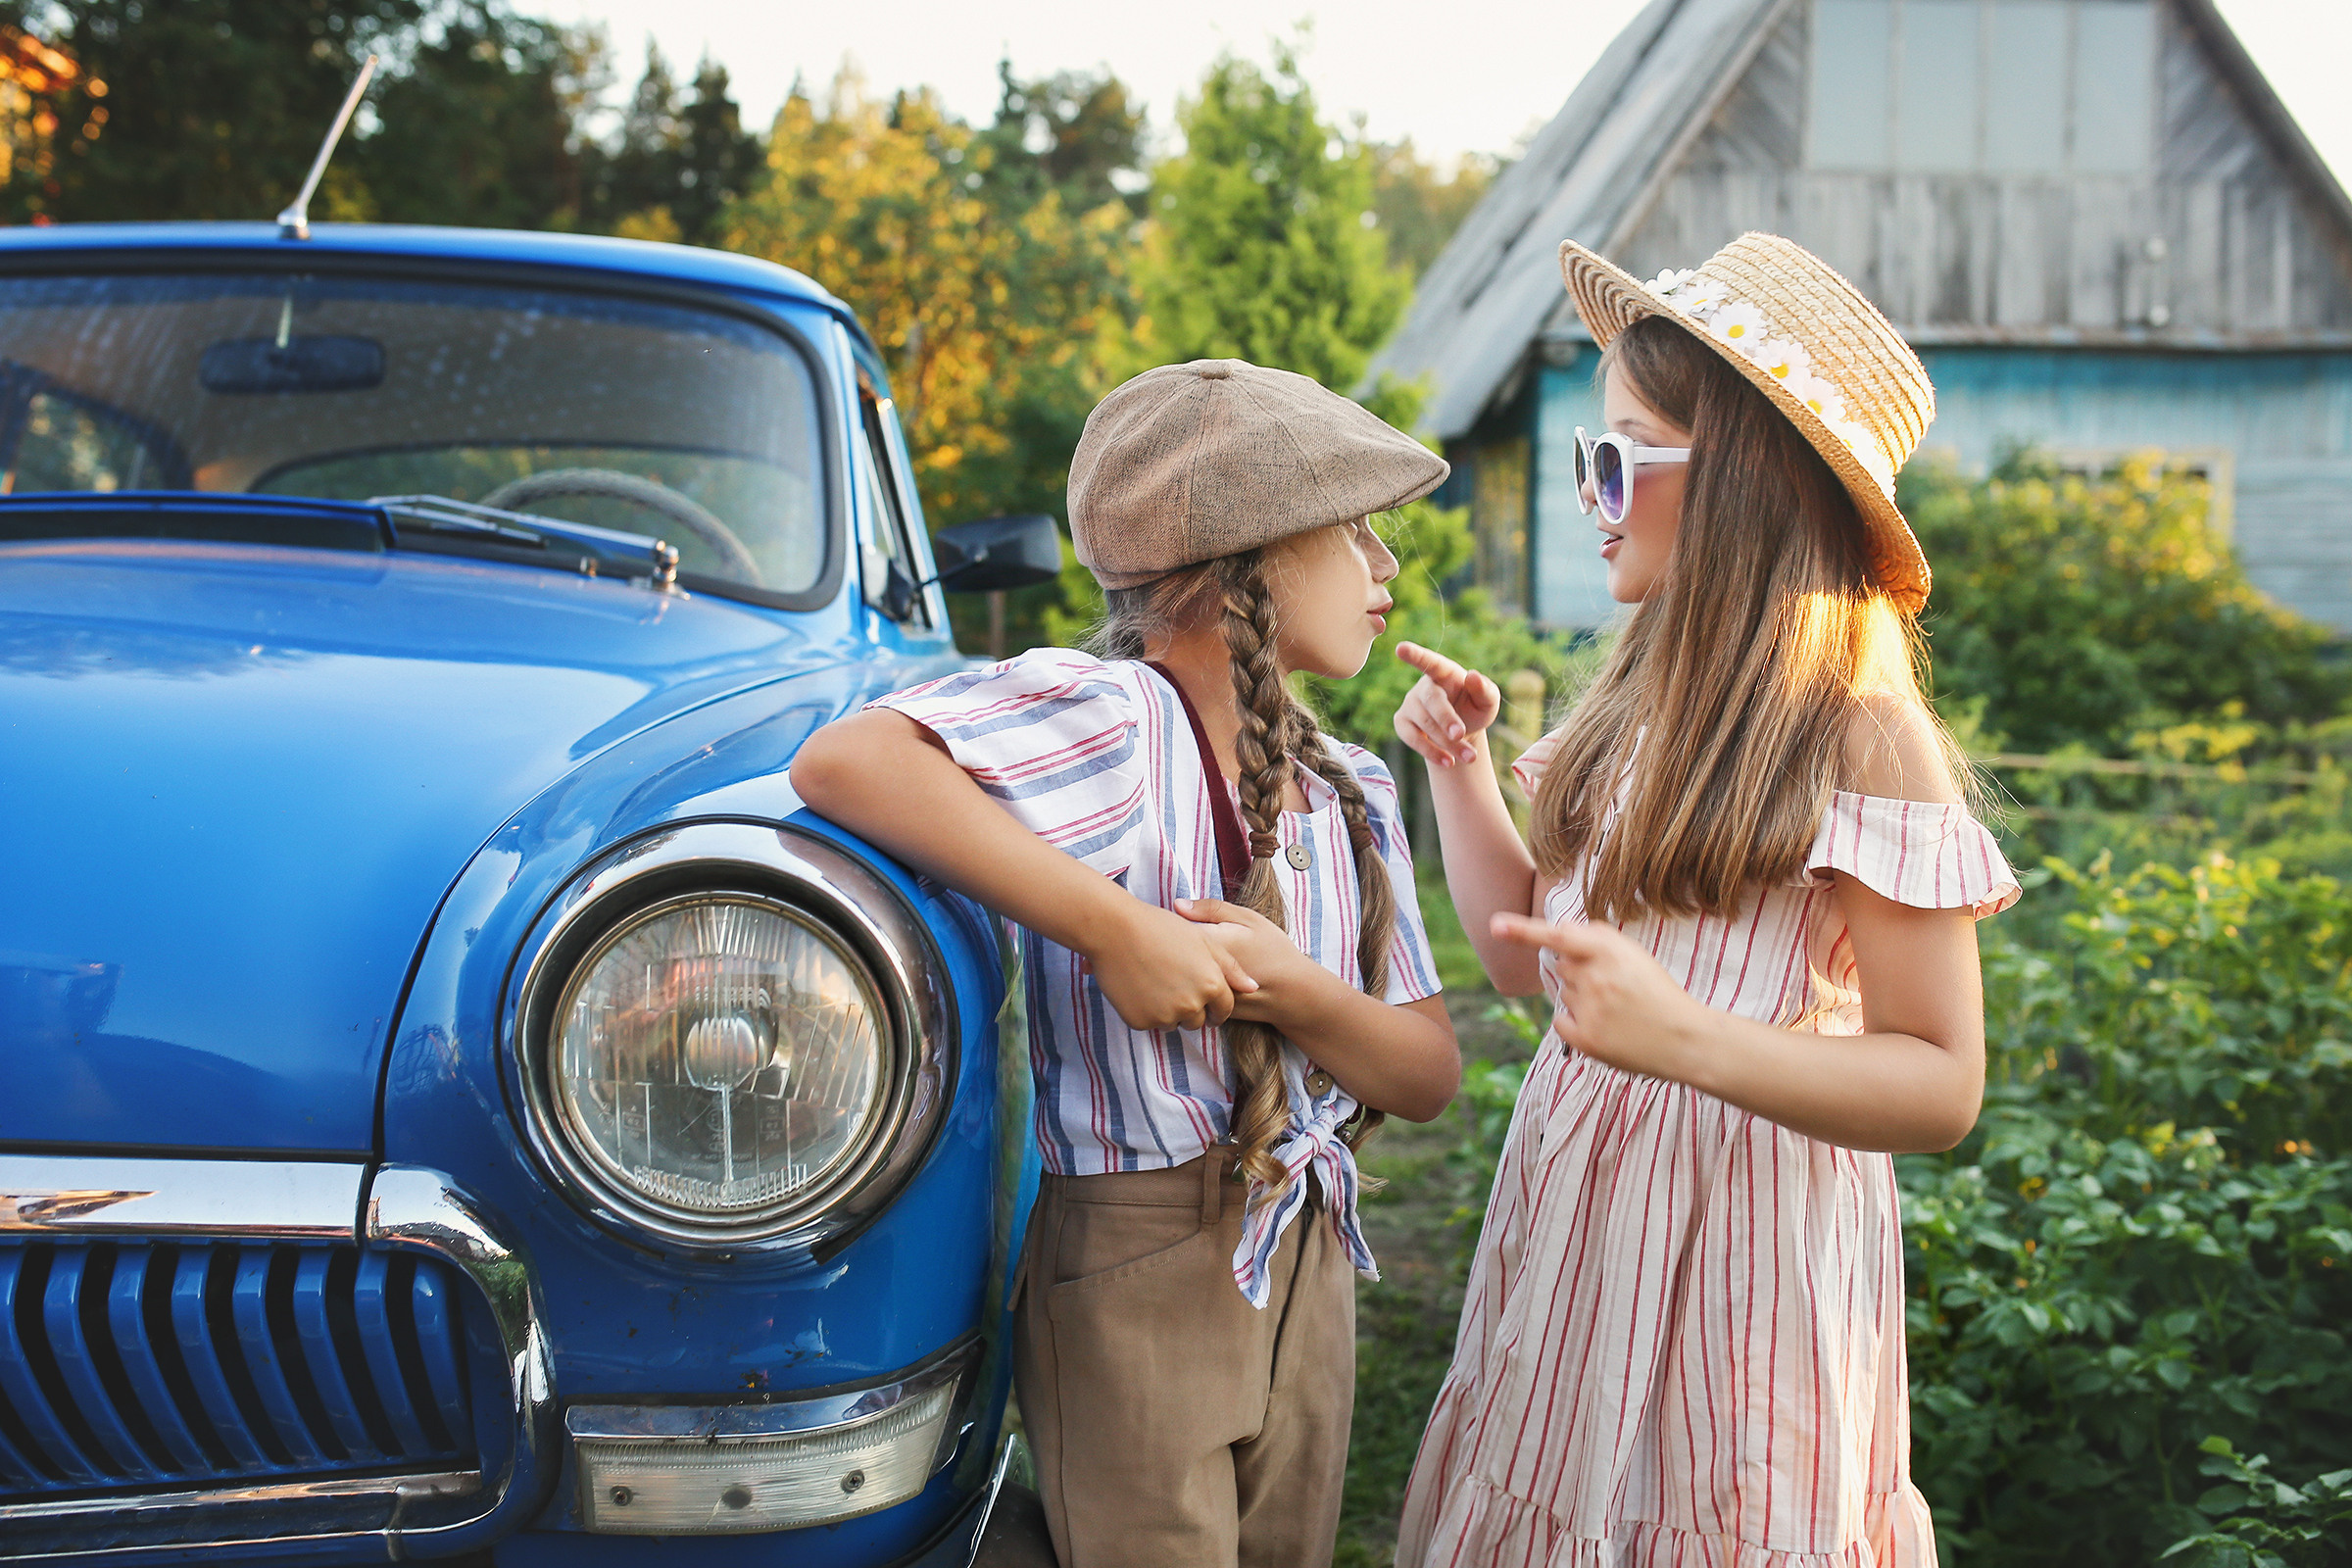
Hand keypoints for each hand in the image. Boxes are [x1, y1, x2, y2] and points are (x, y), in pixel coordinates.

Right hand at [1085, 902, 1259, 1031]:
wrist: (1114, 930)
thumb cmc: (1161, 928)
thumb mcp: (1203, 941)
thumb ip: (1231, 968)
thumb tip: (1253, 987)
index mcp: (1211, 985)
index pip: (1223, 1009)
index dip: (1217, 1006)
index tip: (1208, 1003)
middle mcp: (1191, 1006)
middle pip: (1198, 1020)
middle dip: (1191, 1007)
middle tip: (1173, 983)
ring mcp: (1165, 1016)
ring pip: (1173, 1023)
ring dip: (1168, 1010)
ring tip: (1155, 981)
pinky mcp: (1141, 1022)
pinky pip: (1150, 1023)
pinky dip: (1146, 1011)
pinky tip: (1138, 987)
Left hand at [1174, 897, 1318, 1026]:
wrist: (1293, 993)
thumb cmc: (1273, 951)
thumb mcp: (1248, 920)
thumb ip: (1211, 909)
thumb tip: (1176, 904)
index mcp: (1210, 943)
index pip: (1172, 930)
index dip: (1172, 925)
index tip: (1182, 923)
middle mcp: (1202, 971)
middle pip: (1170, 954)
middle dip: (1173, 945)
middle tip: (1189, 940)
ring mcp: (1202, 993)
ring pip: (1177, 975)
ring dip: (1179, 966)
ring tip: (1194, 959)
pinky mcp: (1206, 1009)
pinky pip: (1189, 993)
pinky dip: (1191, 983)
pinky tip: (1204, 976)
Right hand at [1393, 641, 1501, 767]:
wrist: (1461, 733)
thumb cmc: (1474, 708)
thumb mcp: (1488, 700)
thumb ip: (1485, 689)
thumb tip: (1473, 676)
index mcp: (1444, 673)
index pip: (1429, 661)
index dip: (1415, 655)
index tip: (1400, 648)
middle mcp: (1424, 686)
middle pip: (1432, 700)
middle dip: (1446, 718)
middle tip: (1460, 734)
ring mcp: (1410, 704)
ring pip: (1425, 724)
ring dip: (1449, 743)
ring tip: (1470, 757)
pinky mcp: (1402, 723)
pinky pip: (1412, 739)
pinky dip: (1433, 752)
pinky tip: (1449, 762)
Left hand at [1489, 912, 1705, 1080]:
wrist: (1686, 1039)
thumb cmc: (1657, 992)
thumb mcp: (1635, 956)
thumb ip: (1598, 940)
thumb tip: (1559, 930)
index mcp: (1610, 953)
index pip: (1560, 937)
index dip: (1524, 930)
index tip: (1495, 925)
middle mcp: (1596, 979)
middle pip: (1562, 967)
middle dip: (1580, 973)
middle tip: (1613, 988)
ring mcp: (1589, 1010)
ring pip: (1563, 994)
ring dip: (1581, 998)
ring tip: (1617, 1010)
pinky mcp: (1586, 1040)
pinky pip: (1560, 1020)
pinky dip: (1574, 1023)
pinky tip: (1604, 1027)